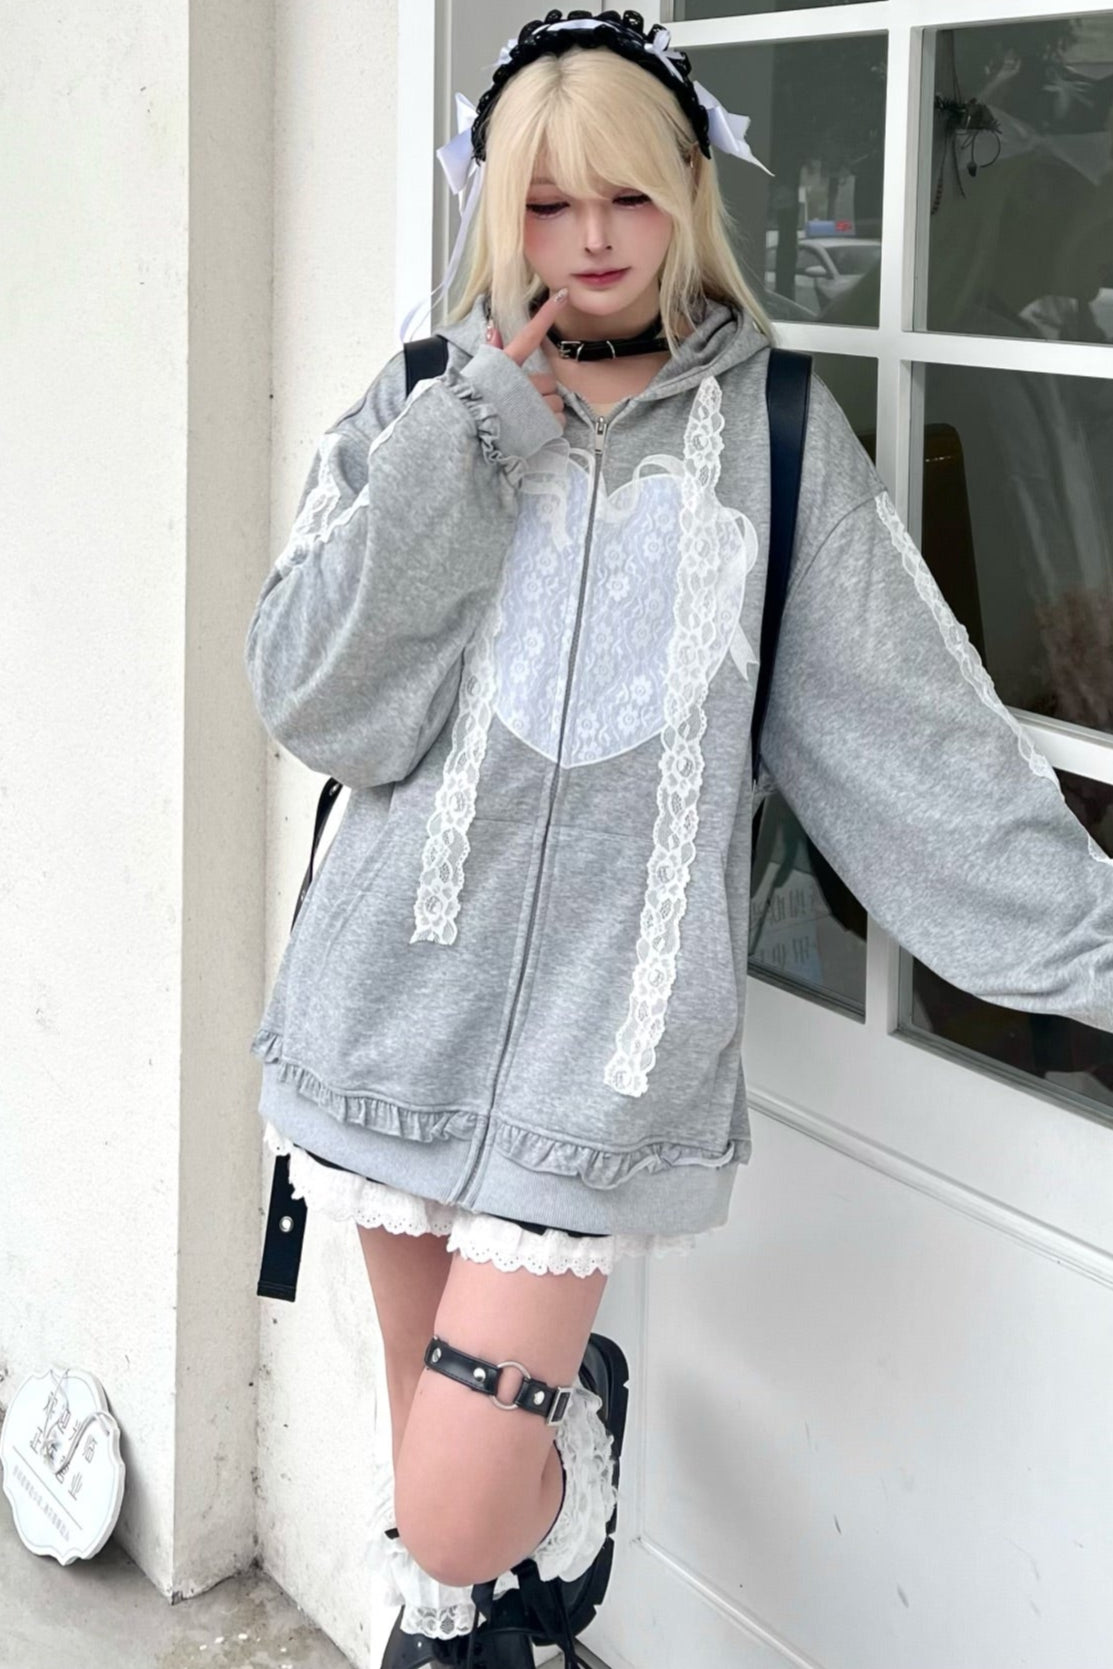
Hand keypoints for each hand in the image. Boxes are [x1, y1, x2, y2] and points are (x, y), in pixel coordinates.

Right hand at [486, 288, 567, 429]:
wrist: (468, 433)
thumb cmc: (472, 403)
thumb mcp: (479, 375)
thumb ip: (491, 352)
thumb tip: (493, 328)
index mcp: (508, 366)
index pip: (529, 336)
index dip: (546, 315)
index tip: (562, 296)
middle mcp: (524, 382)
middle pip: (548, 381)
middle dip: (539, 392)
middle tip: (522, 402)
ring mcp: (535, 403)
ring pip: (555, 401)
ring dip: (545, 409)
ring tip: (526, 418)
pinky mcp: (544, 424)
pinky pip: (558, 419)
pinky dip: (550, 425)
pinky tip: (534, 428)